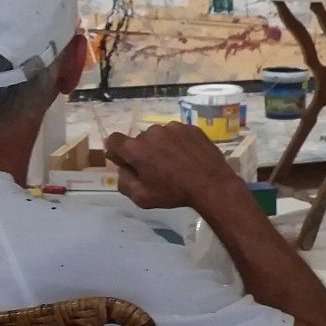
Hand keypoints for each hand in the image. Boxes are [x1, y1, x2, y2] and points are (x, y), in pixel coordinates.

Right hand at [104, 124, 242, 212]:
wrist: (211, 184)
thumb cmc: (173, 193)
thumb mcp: (141, 197)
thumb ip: (124, 182)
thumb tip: (123, 169)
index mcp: (135, 148)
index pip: (114, 140)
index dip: (117, 151)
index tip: (126, 161)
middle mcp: (151, 132)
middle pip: (139, 140)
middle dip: (143, 153)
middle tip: (157, 169)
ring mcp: (173, 127)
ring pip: (159, 136)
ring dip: (162, 147)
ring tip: (176, 164)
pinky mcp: (190, 128)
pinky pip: (177, 134)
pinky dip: (178, 143)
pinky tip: (188, 158)